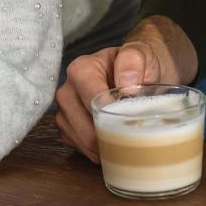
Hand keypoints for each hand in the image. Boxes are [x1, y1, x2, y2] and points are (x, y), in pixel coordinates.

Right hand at [51, 17, 194, 161]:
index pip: (91, 102)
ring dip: (104, 146)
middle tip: (134, 136)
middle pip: (85, 129)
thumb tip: (126, 87)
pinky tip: (112, 140)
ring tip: (126, 138)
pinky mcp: (66, 126)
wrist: (134, 72)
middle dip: (110, 137)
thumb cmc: (137, 65)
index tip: (131, 123)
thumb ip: (133, 62)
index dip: (112, 118)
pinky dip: (97, 150)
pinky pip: (79, 148)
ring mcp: (64, 110)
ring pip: (81, 142)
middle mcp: (67, 90)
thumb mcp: (141, 54)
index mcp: (81, 70)